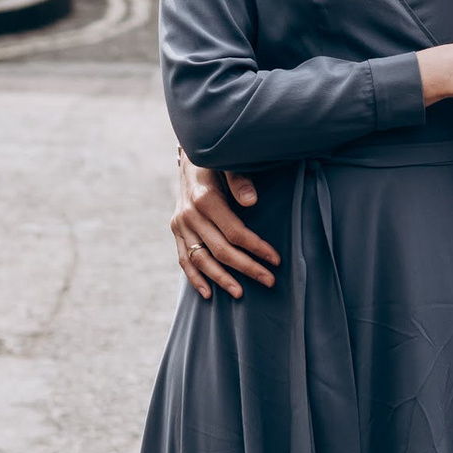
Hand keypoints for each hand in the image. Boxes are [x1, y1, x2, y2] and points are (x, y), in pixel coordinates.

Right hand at [171, 152, 278, 299]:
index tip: (276, 260)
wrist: (190, 159)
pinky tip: (208, 294)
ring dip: (221, 279)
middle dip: (247, 268)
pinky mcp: (176, 229)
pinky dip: (194, 278)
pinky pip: (183, 259)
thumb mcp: (229, 163)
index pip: (235, 232)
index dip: (256, 248)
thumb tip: (252, 201)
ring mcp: (180, 224)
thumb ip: (240, 180)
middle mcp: (190, 214)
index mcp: (205, 198)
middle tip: (269, 281)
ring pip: (201, 259)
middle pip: (220, 250)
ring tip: (241, 294)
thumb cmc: (217, 161)